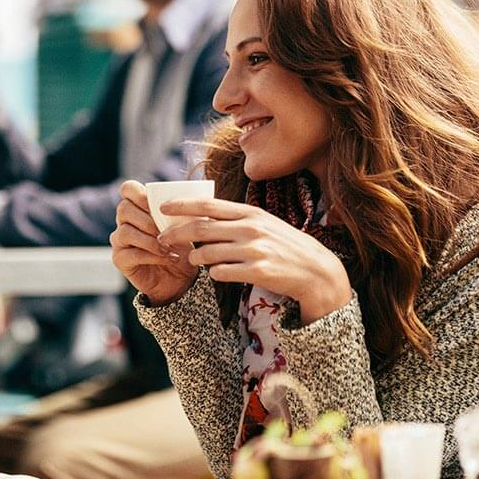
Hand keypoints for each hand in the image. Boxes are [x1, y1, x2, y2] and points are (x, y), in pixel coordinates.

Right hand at [110, 180, 198, 305]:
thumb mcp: (183, 226)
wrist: (181, 277)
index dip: (140, 193)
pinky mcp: (120, 259)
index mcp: (137, 206)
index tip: (159, 206)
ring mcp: (119, 240)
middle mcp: (123, 221)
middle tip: (168, 230)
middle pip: (124, 209)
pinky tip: (169, 257)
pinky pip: (132, 254)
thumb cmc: (181, 246)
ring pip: (126, 232)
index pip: (128, 189)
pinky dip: (153, 255)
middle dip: (148, 220)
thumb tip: (181, 201)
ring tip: (170, 247)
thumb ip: (177, 212)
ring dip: (151, 240)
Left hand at [156, 197, 351, 323]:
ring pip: (208, 252)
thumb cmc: (284, 245)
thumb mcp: (263, 223)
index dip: (181, 206)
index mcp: (249, 213)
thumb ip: (235, 219)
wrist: (316, 270)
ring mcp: (255, 249)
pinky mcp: (258, 271)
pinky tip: (214, 273)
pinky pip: (222, 272)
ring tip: (191, 260)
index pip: (207, 205)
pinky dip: (213, 273)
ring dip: (193, 257)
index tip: (162, 208)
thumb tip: (202, 215)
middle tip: (162, 239)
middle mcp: (250, 228)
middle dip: (175, 234)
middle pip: (200, 228)